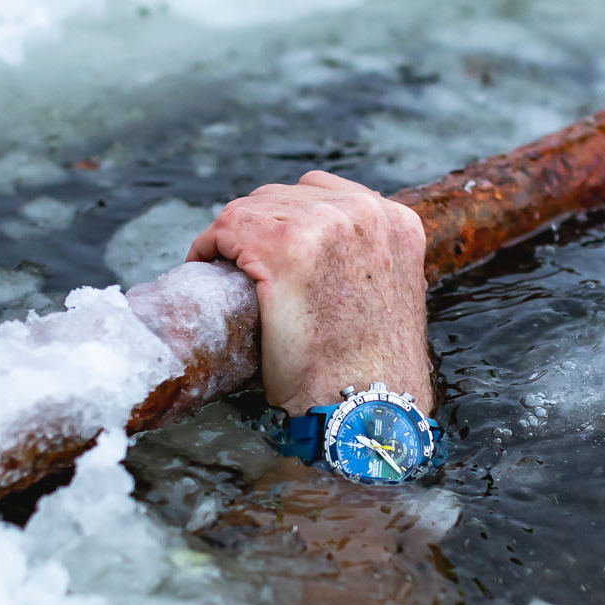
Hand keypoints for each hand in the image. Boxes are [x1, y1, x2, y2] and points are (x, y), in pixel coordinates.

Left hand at [187, 170, 434, 416]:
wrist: (368, 408)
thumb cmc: (374, 370)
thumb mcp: (388, 296)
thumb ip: (368, 265)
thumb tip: (331, 264)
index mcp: (396, 222)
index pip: (326, 196)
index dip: (289, 221)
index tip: (269, 250)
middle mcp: (365, 212)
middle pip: (286, 196)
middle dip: (260, 228)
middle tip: (242, 267)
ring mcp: (325, 224)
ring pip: (254, 208)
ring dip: (235, 237)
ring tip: (225, 269)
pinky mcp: (284, 246)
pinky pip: (228, 227)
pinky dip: (211, 246)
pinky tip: (207, 267)